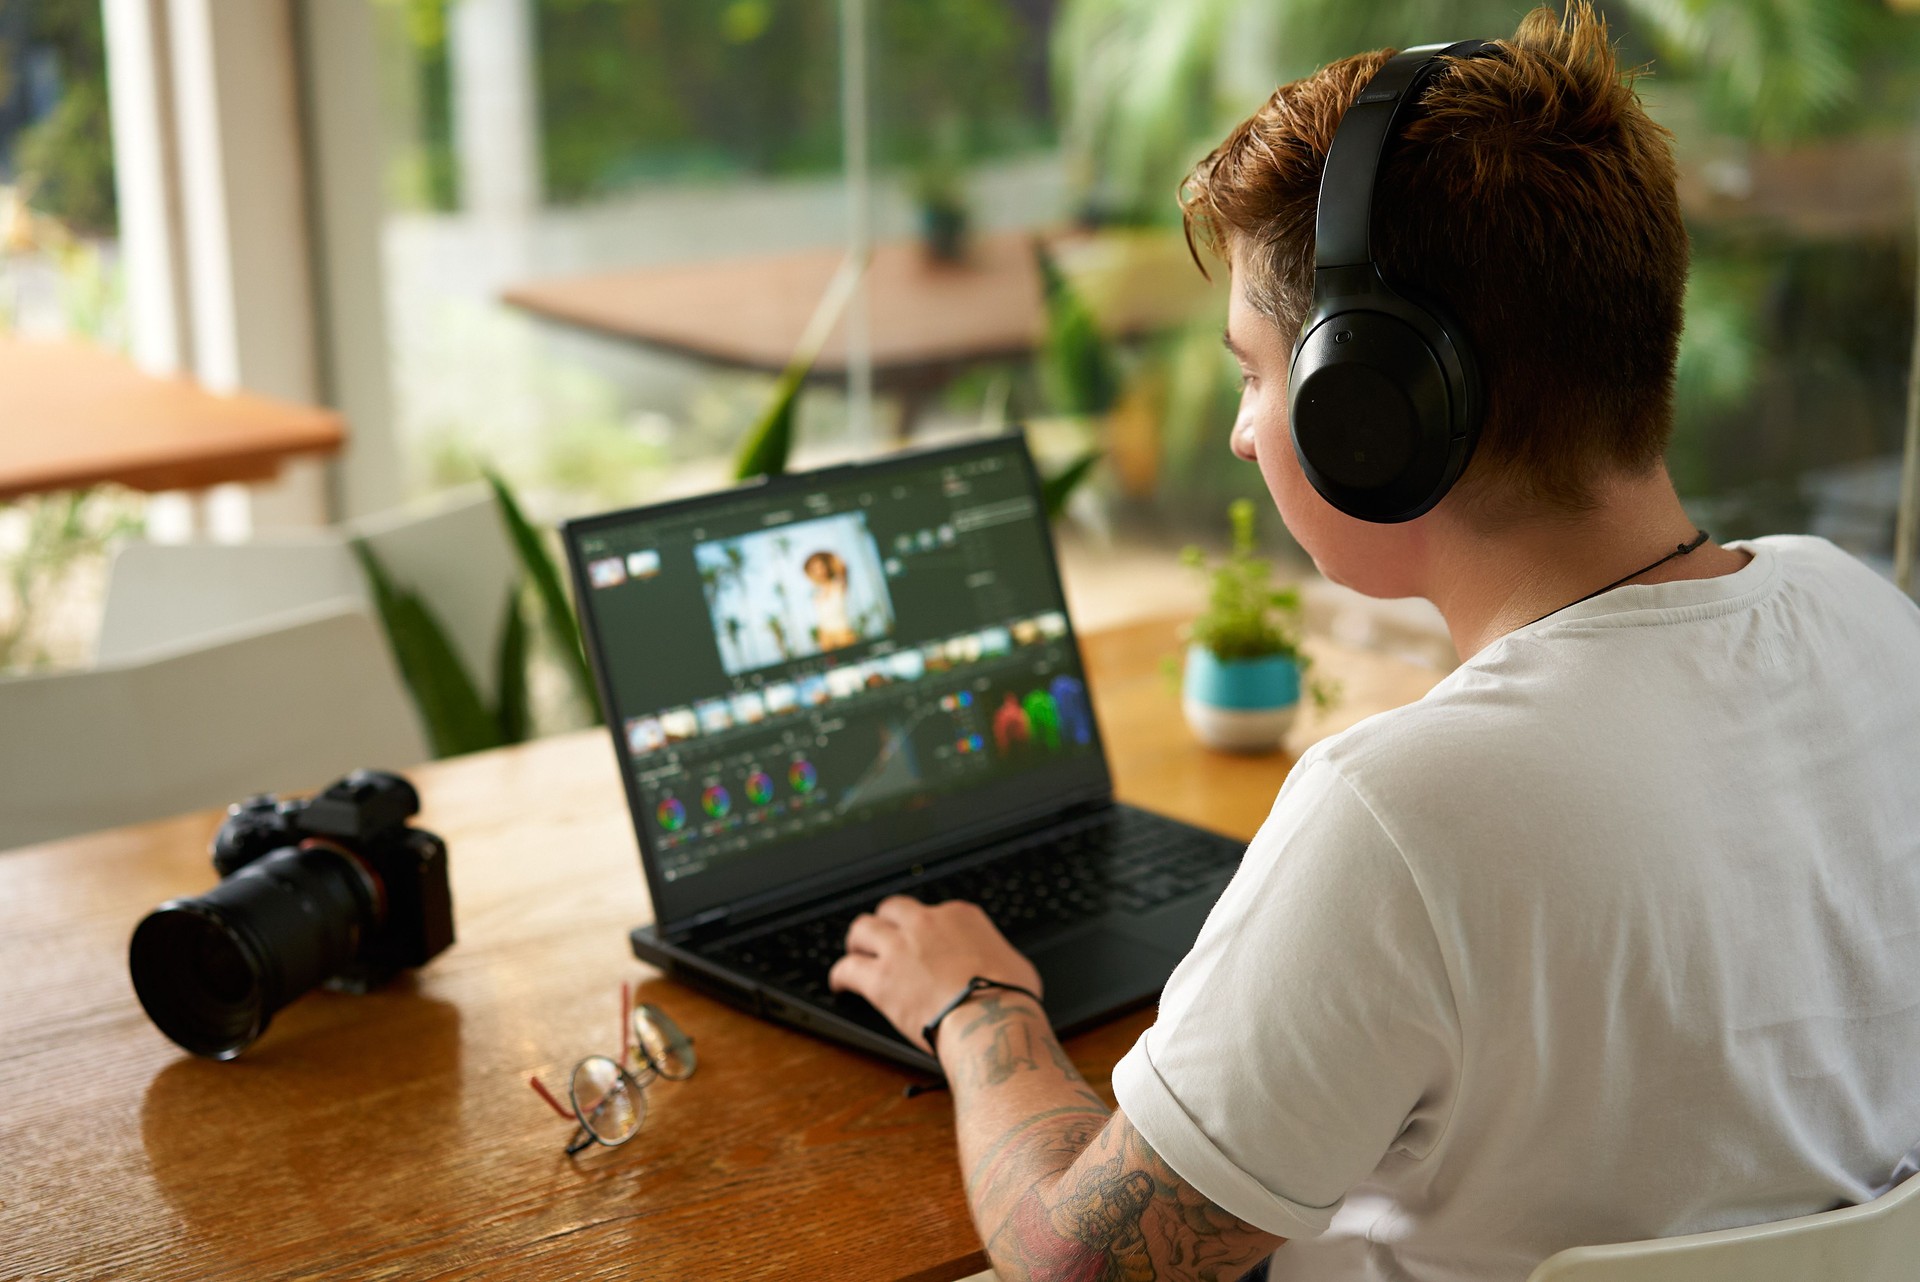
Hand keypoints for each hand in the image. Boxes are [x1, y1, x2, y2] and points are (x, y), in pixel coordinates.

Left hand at [828, 896, 1042, 1054]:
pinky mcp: (881, 978)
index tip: (923, 942)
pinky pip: (847, 968)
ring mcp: (900, 948)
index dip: (924, 929)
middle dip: (885, 922)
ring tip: (854, 953)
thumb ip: (995, 958)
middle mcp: (926, 924)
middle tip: (880, 938)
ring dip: (857, 942)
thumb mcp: (1014, 964)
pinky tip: (839, 984)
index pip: (933, 912)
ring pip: (862, 929)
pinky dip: (840, 975)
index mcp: (960, 917)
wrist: (992, 1020)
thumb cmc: (1010, 998)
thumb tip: (999, 970)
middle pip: (892, 909)